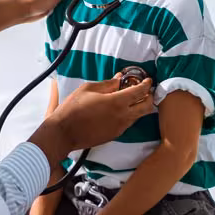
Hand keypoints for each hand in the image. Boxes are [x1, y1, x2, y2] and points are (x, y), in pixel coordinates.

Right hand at [35, 77, 154, 161]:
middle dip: (149, 97)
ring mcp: (120, 128)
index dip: (146, 85)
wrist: (64, 132)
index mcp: (117, 102)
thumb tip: (119, 79)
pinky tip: (118, 110)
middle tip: (145, 91)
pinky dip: (128, 115)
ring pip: (138, 116)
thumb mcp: (88, 89)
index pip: (140, 92)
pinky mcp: (115, 135)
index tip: (148, 80)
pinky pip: (127, 123)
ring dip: (138, 106)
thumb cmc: (73, 108)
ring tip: (130, 99)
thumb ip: (107, 84)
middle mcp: (123, 116)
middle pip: (146, 107)